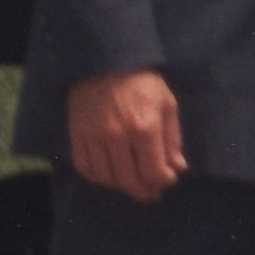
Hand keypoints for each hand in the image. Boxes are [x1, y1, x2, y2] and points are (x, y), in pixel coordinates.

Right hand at [67, 69, 185, 202]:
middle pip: (129, 180)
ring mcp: (94, 136)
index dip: (162, 182)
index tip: (167, 180)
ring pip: (107, 178)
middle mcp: (117, 136)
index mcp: (144, 127)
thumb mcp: (166, 105)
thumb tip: (177, 168)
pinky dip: (98, 177)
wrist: (105, 61)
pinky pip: (85, 167)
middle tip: (150, 192)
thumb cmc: (142, 82)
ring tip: (132, 182)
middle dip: (144, 191)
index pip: (153, 172)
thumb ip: (172, 139)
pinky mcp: (77, 134)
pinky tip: (109, 174)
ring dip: (121, 186)